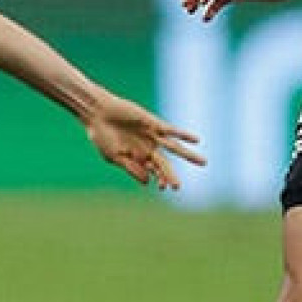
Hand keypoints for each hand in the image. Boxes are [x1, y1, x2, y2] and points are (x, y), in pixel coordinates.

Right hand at [87, 95, 204, 190]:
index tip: (164, 188)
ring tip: (203, 163)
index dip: (161, 180)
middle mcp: (148, 148)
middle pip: (165, 164)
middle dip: (171, 175)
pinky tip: (195, 140)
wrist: (98, 113)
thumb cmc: (102, 136)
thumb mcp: (115, 157)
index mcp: (138, 158)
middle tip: (178, 187)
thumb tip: (148, 183)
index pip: (155, 173)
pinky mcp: (153, 123)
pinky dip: (183, 135)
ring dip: (188, 155)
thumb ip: (131, 169)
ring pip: (174, 148)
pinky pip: (171, 130)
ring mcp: (152, 136)